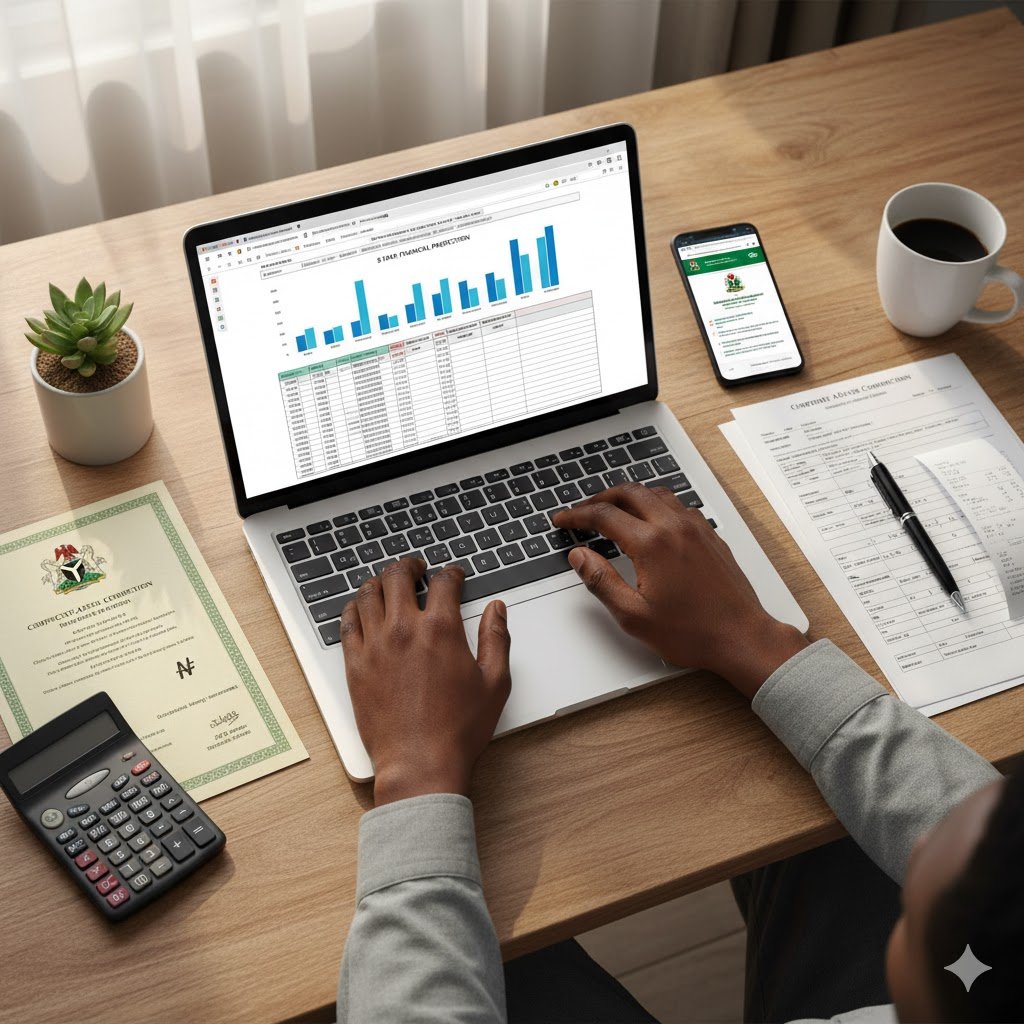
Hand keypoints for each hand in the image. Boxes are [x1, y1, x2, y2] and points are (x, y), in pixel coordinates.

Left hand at [340, 558, 511, 804]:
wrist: (419, 763)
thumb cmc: (458, 729)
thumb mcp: (494, 682)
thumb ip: (496, 639)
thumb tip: (496, 610)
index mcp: (440, 629)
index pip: (443, 582)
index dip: (451, 572)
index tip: (453, 575)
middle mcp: (403, 630)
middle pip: (398, 576)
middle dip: (410, 566)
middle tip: (416, 568)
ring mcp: (375, 646)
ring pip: (368, 594)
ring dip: (380, 581)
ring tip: (387, 582)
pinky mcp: (355, 665)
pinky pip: (347, 623)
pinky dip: (354, 609)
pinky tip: (361, 609)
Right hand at [553, 484, 806, 698]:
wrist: (741, 637)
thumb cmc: (693, 632)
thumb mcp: (634, 615)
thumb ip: (601, 581)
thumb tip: (580, 557)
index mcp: (652, 545)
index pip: (603, 516)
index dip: (576, 516)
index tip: (563, 521)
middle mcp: (674, 527)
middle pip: (628, 493)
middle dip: (599, 498)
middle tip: (581, 511)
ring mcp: (695, 528)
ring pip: (654, 493)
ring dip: (627, 496)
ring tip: (611, 510)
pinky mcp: (709, 534)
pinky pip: (676, 504)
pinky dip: (654, 503)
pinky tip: (649, 520)